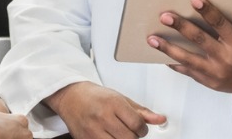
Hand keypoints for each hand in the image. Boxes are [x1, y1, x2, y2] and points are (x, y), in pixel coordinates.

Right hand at [44, 81, 166, 137]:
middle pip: (129, 138)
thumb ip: (141, 111)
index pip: (137, 124)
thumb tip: (160, 119)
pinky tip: (109, 136)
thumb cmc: (95, 96)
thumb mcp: (120, 98)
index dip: (143, 129)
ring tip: (119, 134)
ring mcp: (92, 131)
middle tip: (129, 131)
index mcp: (113, 103)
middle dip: (134, 137)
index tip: (140, 127)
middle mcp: (102, 117)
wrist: (71, 97)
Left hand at [147, 0, 231, 95]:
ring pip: (188, 58)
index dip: (207, 11)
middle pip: (199, 40)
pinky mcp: (208, 81)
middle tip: (165, 16)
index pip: (220, 24)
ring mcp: (215, 72)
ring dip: (168, 48)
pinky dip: (174, 63)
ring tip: (152, 39)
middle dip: (181, 27)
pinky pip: (187, 71)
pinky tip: (161, 55)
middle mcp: (225, 58)